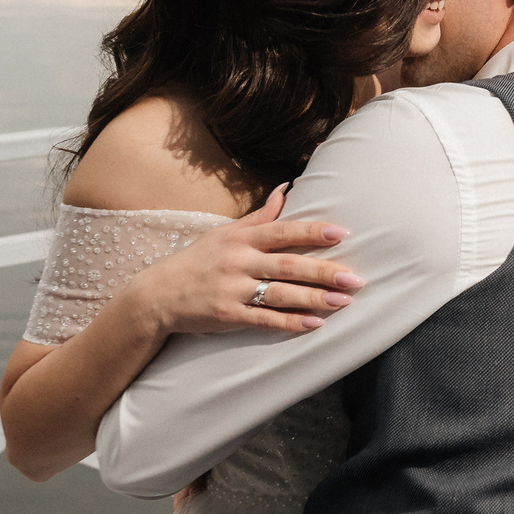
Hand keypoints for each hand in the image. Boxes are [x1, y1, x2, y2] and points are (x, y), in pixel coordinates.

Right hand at [132, 187, 362, 335]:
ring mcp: (232, 289)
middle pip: (288, 265)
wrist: (158, 295)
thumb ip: (259, 216)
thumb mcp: (224, 232)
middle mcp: (238, 261)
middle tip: (355, 278)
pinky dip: (290, 322)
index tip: (342, 233)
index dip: (312, 232)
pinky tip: (314, 324)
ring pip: (281, 294)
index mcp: (240, 238)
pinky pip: (264, 319)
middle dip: (324, 271)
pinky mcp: (228, 315)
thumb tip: (286, 189)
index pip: (282, 231)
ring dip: (315, 298)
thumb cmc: (197, 261)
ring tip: (344, 302)